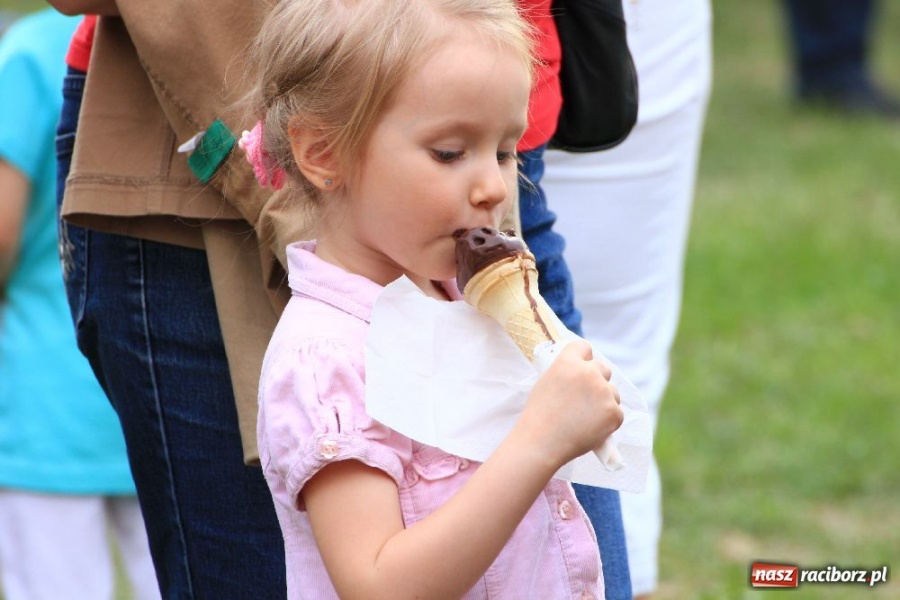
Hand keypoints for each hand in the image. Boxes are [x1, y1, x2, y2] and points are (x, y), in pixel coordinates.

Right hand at [516, 340, 623, 467]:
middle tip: (584, 397)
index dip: (582, 358)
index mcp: (568, 362)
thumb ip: (565, 371)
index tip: (580, 368)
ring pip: (613, 391)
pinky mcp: (614, 412)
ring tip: (585, 417)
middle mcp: (589, 373)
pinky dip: (608, 420)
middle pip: (603, 368)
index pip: (584, 347)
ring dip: (604, 400)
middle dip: (597, 379)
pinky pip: (617, 412)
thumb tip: (580, 369)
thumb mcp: (546, 381)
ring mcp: (604, 392)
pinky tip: (591, 428)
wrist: (541, 443)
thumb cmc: (538, 415)